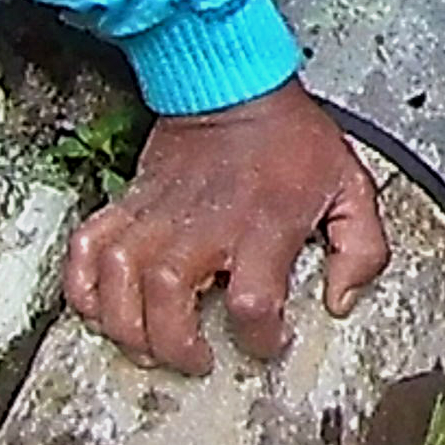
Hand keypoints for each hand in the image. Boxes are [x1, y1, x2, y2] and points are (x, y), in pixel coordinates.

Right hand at [62, 81, 389, 375]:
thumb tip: (342, 299)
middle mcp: (204, 227)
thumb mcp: (351, 187)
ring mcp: (158, 216)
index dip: (260, 338)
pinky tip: (99, 307)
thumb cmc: (290, 139)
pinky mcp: (129, 205)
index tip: (270, 342)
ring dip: (126, 326)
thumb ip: (363, 248)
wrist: (236, 86)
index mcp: (263, 227)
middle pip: (168, 305)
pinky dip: (82, 284)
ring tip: (148, 346)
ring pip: (119, 284)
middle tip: (196, 359)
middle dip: (175, 346)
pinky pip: (87, 249)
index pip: (252, 305)